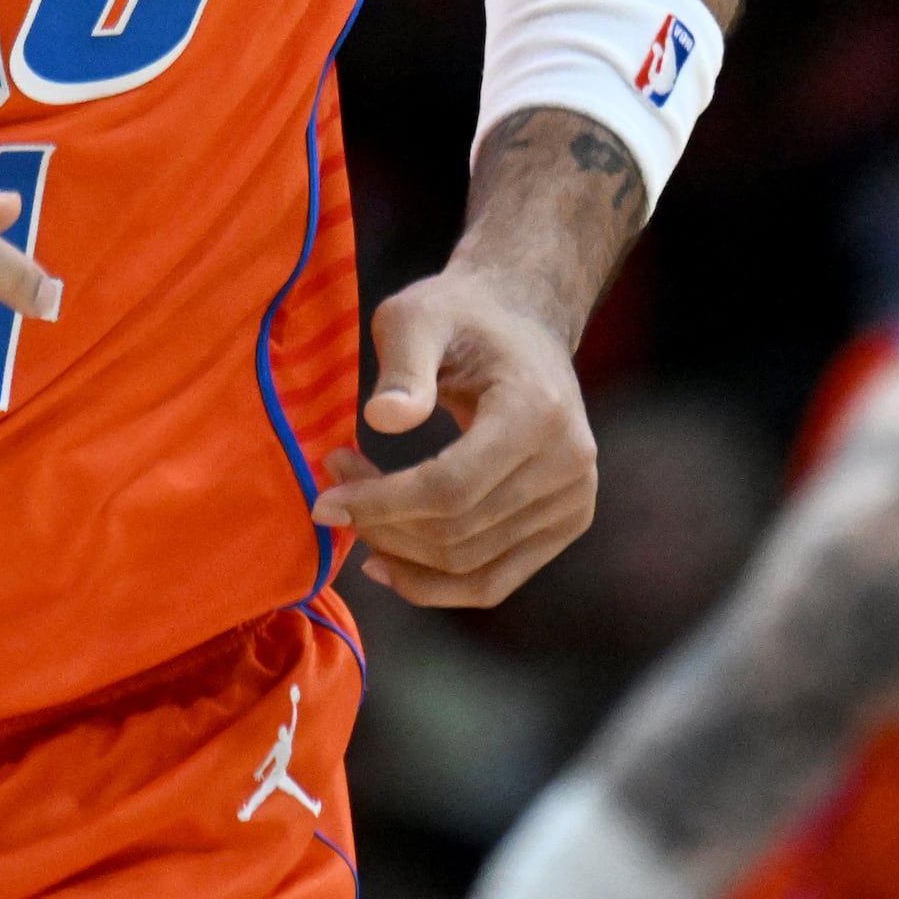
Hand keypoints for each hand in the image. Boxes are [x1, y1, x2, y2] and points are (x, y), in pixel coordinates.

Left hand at [314, 264, 596, 606]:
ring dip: (400, 551)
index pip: (451, 488)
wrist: (522, 321)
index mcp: (537, 412)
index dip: (382, 504)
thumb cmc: (460, 315)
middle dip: (382, 522)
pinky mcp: (566, 524)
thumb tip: (383, 419)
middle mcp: (569, 465)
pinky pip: (493, 580)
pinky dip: (436, 584)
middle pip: (458, 532)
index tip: (323, 499)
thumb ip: (402, 363)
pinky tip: (386, 562)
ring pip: (471, 566)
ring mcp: (574, 501)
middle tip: (332, 488)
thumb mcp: (418, 315)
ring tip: (355, 512)